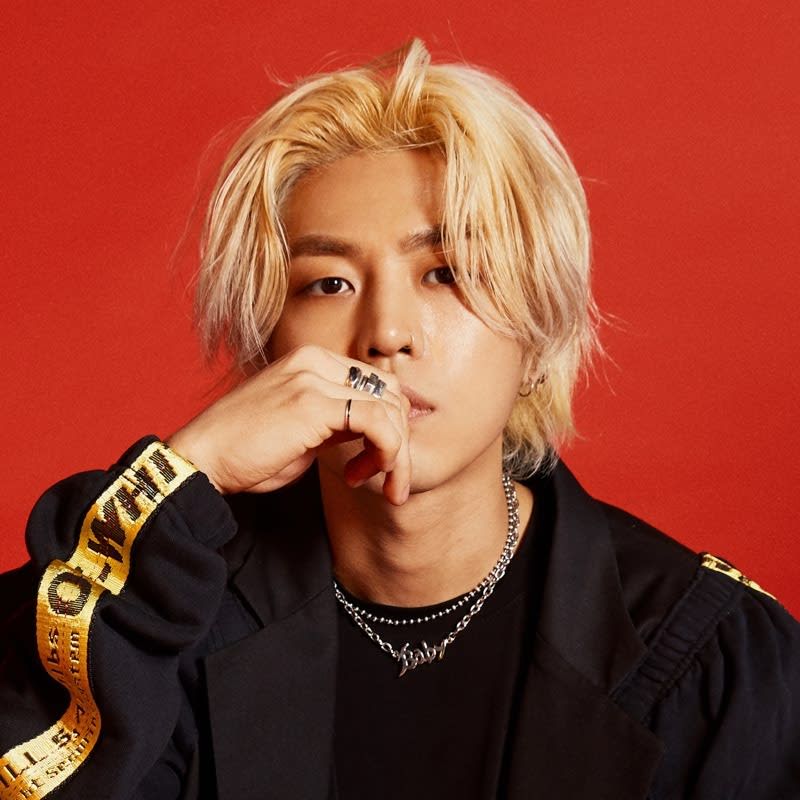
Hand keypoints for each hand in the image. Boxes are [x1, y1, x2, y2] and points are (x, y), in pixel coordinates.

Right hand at [167, 345, 410, 504]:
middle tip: (386, 480)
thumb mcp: (301, 430)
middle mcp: (316, 361)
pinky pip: (377, 422)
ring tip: (379, 484)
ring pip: (390, 409)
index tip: (371, 465)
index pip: (378, 385)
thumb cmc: (245, 452)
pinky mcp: (314, 403)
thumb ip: (336, 421)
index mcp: (312, 361)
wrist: (200, 461)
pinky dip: (385, 452)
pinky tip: (361, 475)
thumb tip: (375, 430)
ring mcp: (314, 378)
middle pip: (391, 393)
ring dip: (395, 454)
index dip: (388, 427)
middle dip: (399, 441)